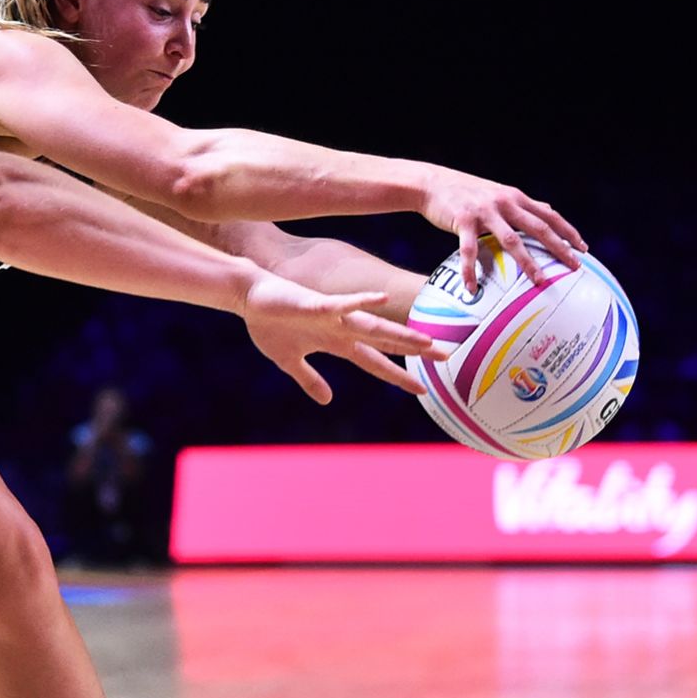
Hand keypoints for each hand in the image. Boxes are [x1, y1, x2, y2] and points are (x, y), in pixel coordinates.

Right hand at [239, 273, 447, 404]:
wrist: (249, 296)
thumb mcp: (289, 361)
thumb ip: (310, 380)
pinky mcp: (317, 304)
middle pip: (386, 342)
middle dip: (416, 350)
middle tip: (447, 357)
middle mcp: (342, 329)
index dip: (398, 376)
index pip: (376, 363)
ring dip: (399, 333)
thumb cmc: (268, 324)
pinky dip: (361, 302)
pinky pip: (343, 303)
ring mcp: (333, 315)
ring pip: (373, 325)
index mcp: (337, 343)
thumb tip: (327, 401)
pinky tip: (381, 299)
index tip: (422, 389)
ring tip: (427, 341)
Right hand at [417, 166, 587, 291]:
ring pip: (512, 240)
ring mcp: (485, 211)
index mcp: (515, 197)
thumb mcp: (496, 194)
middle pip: (539, 227)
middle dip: (559, 247)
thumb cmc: (465, 192)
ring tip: (539, 282)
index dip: (568, 231)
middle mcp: (505, 202)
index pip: (549, 214)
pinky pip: (470, 251)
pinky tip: (471, 288)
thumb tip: (545, 211)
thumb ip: (519, 205)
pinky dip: (471, 271)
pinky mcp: (463, 221)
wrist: (431, 183)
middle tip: (575, 266)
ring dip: (528, 263)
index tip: (584, 248)